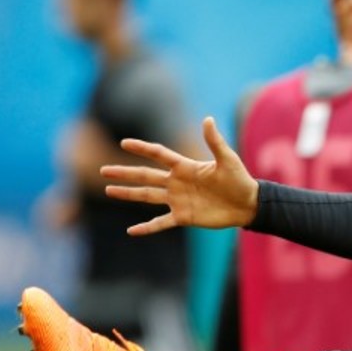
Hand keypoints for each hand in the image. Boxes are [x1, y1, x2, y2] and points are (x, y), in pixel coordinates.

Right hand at [102, 117, 258, 234]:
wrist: (248, 205)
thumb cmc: (240, 180)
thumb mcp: (228, 159)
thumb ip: (215, 141)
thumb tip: (207, 119)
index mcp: (185, 167)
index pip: (159, 155)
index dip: (142, 148)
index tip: (124, 143)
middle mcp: (177, 182)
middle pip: (146, 175)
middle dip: (125, 173)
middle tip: (103, 171)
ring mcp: (178, 200)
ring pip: (147, 196)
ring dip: (128, 194)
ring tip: (108, 190)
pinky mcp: (183, 217)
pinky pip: (161, 222)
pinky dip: (147, 227)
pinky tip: (131, 231)